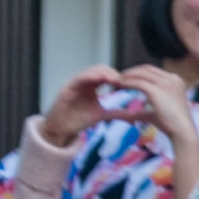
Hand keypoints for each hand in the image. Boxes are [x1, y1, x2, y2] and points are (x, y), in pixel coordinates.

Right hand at [37, 65, 175, 149]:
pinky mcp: (68, 86)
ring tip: (113, 78)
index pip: (108, 75)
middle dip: (113, 73)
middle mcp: (85, 81)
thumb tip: (135, 116)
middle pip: (101, 69)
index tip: (129, 82)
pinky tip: (98, 79)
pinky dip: (89, 76)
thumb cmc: (79, 119)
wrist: (62, 128)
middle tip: (122, 79)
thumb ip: (117, 113)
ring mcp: (76, 82)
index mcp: (94, 85)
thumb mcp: (102, 115)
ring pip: (91, 71)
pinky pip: (79, 77)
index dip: (119, 77)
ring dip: (102, 72)